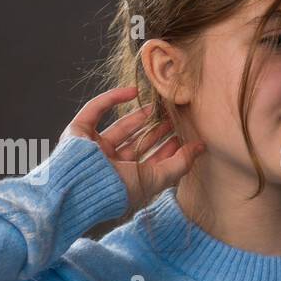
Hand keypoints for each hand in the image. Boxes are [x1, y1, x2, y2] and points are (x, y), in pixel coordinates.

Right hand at [60, 86, 204, 214]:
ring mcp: (93, 148)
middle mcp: (109, 165)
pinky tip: (133, 92)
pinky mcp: (78, 132)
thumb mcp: (157, 177)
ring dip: (139, 116)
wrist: (83, 184)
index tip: (184, 136)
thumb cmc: (119, 188)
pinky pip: (96, 110)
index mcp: (125, 180)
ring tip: (159, 106)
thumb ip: (180, 163)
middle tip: (173, 117)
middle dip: (155, 130)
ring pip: (120, 127)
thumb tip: (202, 147)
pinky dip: (113, 99)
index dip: (166, 148)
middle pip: (136, 143)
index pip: (149, 161)